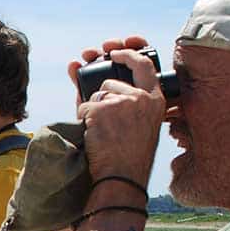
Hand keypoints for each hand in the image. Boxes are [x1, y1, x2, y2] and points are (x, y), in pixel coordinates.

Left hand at [66, 35, 164, 190]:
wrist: (123, 177)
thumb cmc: (126, 155)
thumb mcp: (134, 122)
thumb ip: (112, 94)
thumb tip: (74, 65)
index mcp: (155, 100)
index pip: (144, 65)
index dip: (127, 54)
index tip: (113, 53)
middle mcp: (142, 97)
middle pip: (110, 84)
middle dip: (100, 98)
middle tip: (101, 115)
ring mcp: (123, 102)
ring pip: (96, 96)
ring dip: (92, 112)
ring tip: (103, 135)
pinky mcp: (104, 109)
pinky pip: (84, 107)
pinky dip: (84, 121)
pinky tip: (95, 137)